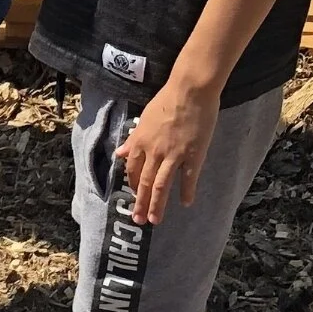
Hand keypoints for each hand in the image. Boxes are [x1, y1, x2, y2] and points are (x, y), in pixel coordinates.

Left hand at [115, 80, 219, 224]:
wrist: (189, 91)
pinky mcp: (193, 155)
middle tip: (138, 220)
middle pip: (145, 182)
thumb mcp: (144, 119)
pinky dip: (187, 191)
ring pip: (162, 185)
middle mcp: (154, 152)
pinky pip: (188, 177)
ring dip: (157, 204)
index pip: (133, 169)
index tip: (135, 196)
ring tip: (155, 220)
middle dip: (141, 203)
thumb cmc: (166, 101)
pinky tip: (186, 203)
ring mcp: (173, 155)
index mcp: (140, 142)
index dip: (133, 185)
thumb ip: (133, 139)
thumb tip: (119, 153)